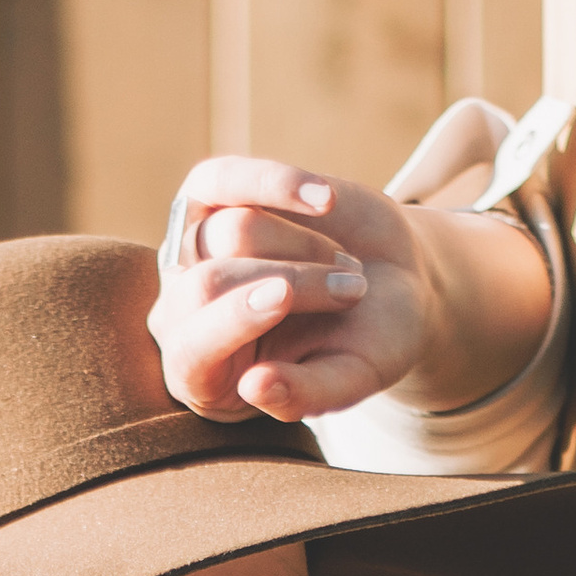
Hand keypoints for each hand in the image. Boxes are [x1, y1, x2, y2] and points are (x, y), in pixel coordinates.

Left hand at [149, 157, 555, 426]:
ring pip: (232, 232)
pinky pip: (225, 179)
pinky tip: (325, 201)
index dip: (236, 320)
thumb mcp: (352, 377)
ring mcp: (191, 254)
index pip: (190, 351)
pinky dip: (279, 183)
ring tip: (343, 266)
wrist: (393, 280)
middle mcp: (182, 316)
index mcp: (201, 378)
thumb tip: (253, 387)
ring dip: (304, 247)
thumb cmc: (368, 342)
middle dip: (293, 282)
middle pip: (214, 283)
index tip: (285, 296)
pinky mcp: (211, 197)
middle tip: (352, 291)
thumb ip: (306, 395)